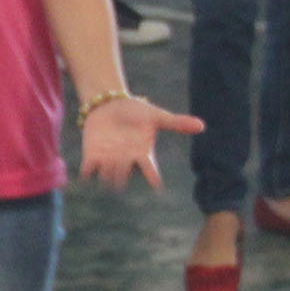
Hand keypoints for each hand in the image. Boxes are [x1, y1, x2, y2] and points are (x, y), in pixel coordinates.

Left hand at [77, 93, 204, 190]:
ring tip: (108, 161)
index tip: (157, 186)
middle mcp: (126, 161)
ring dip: (106, 174)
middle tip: (123, 161)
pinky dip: (87, 173)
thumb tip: (202, 126)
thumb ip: (176, 123)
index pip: (150, 172)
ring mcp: (108, 160)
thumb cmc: (135, 111)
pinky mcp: (92, 156)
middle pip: (125, 177)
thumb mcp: (156, 116)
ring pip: (107, 177)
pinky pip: (88, 171)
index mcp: (143, 154)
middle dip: (122, 174)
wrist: (109, 103)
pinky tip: (89, 167)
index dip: (154, 180)